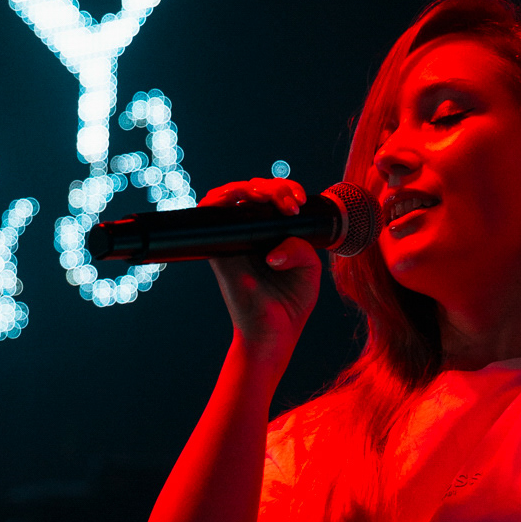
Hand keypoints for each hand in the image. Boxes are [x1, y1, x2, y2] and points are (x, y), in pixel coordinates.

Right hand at [201, 176, 321, 369]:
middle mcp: (250, 232)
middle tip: (291, 204)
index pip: (272, 197)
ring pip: (231, 194)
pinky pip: (210, 214)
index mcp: (272, 233)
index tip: (299, 203)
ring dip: (251, 188)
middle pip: (253, 190)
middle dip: (274, 187)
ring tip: (272, 200)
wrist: (273, 334)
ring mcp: (233, 239)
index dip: (284, 189)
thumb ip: (302, 247)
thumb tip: (274, 247)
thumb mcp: (310, 269)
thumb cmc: (291, 304)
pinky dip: (221, 198)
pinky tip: (241, 199)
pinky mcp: (219, 250)